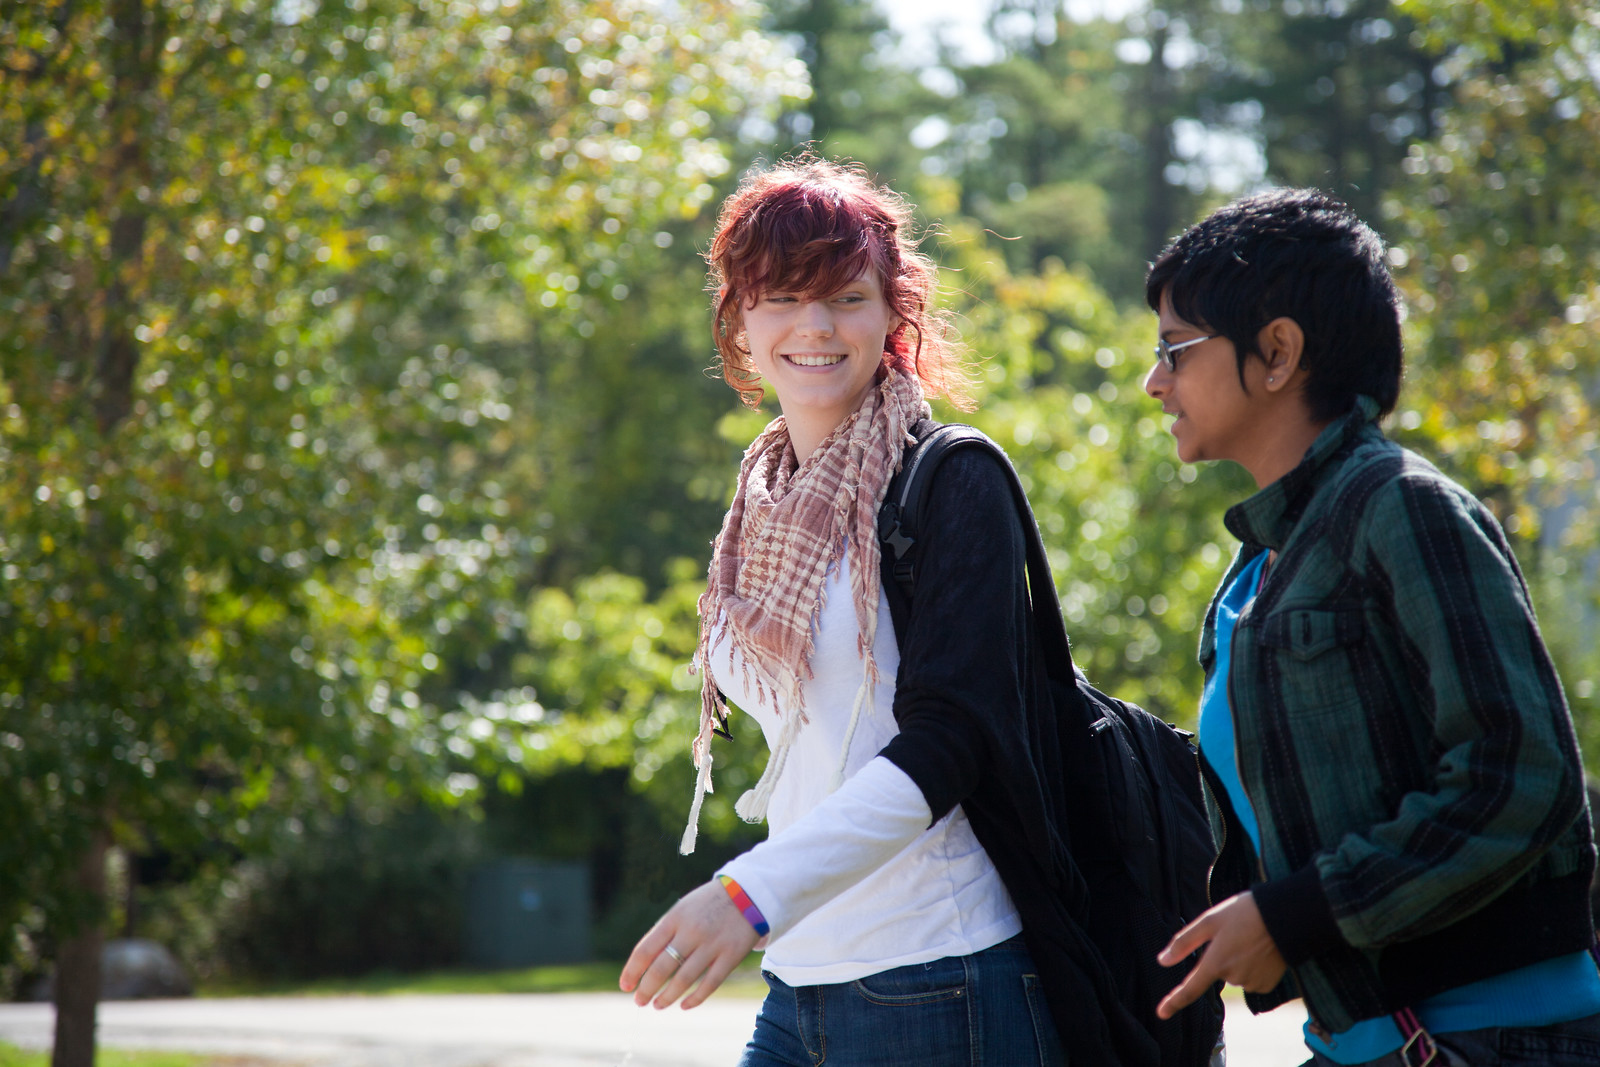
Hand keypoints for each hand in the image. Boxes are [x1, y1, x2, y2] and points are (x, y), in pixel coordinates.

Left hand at [619, 879, 760, 1009]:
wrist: (748, 893)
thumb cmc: (707, 905)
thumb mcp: (682, 910)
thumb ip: (664, 933)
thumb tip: (642, 965)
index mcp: (675, 918)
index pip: (645, 950)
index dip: (632, 971)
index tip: (625, 986)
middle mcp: (692, 931)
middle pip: (661, 968)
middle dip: (646, 989)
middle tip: (639, 1001)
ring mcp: (712, 944)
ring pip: (684, 980)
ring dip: (667, 997)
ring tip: (657, 1005)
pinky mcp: (731, 955)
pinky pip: (710, 983)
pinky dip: (695, 999)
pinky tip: (684, 1006)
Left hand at [1155, 890, 1286, 1018]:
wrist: (1284, 917)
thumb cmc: (1244, 914)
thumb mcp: (1209, 921)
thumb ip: (1184, 942)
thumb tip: (1163, 960)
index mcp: (1215, 962)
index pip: (1190, 989)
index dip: (1174, 1002)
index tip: (1161, 1014)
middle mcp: (1232, 977)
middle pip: (1217, 972)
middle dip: (1221, 956)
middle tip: (1235, 935)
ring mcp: (1251, 983)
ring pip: (1234, 975)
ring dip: (1238, 961)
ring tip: (1250, 940)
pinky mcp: (1266, 985)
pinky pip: (1250, 979)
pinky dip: (1252, 968)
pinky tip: (1261, 951)